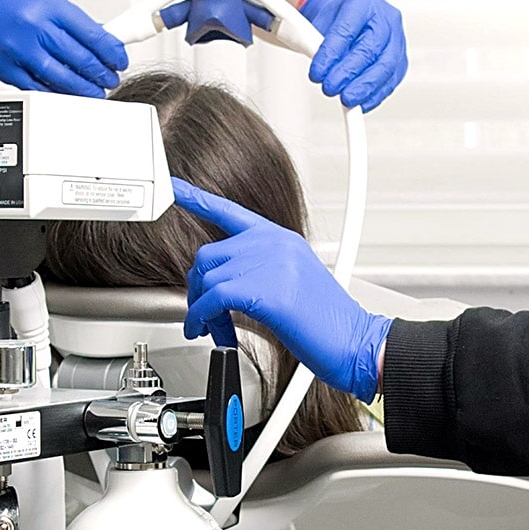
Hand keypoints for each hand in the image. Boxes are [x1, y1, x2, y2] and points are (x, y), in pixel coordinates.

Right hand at [0, 0, 127, 96]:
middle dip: (102, 73)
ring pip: (62, 79)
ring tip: (95, 92)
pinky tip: (67, 94)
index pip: (91, 33)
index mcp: (47, 4)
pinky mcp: (5, 69)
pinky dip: (56, 93)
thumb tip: (93, 35)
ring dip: (84, 89)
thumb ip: (65, 16)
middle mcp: (34, 27)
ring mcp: (19, 50)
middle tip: (111, 78)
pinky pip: (38, 88)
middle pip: (80, 59)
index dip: (111, 51)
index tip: (119, 59)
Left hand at [172, 177, 391, 400]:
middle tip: (206, 317)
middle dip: (198, 290)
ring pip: (207, 279)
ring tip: (215, 330)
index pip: (229, 211)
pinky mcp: (266, 290)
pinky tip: (210, 331)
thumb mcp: (292, 282)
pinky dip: (203, 318)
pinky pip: (213, 299)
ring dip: (202, 311)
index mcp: (280, 238)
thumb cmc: (326, 323)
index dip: (197, 198)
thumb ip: (259, 271)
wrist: (355, 342)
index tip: (173, 188)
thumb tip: (219, 284)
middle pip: (207, 255)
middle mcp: (273, 243)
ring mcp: (270, 263)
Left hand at [300, 0, 408, 111]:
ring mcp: (397, 39)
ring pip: (386, 67)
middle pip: (371, 50)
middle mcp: (385, 18)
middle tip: (330, 87)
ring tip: (346, 99)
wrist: (348, 18)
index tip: (317, 72)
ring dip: (364, 88)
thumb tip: (321, 70)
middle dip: (349, 74)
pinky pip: (391, 80)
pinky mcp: (401, 60)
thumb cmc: (336, 19)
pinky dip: (375, 95)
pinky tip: (361, 103)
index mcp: (364, 2)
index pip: (347, 30)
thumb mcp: (320, 23)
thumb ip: (318, 43)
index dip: (332, 54)